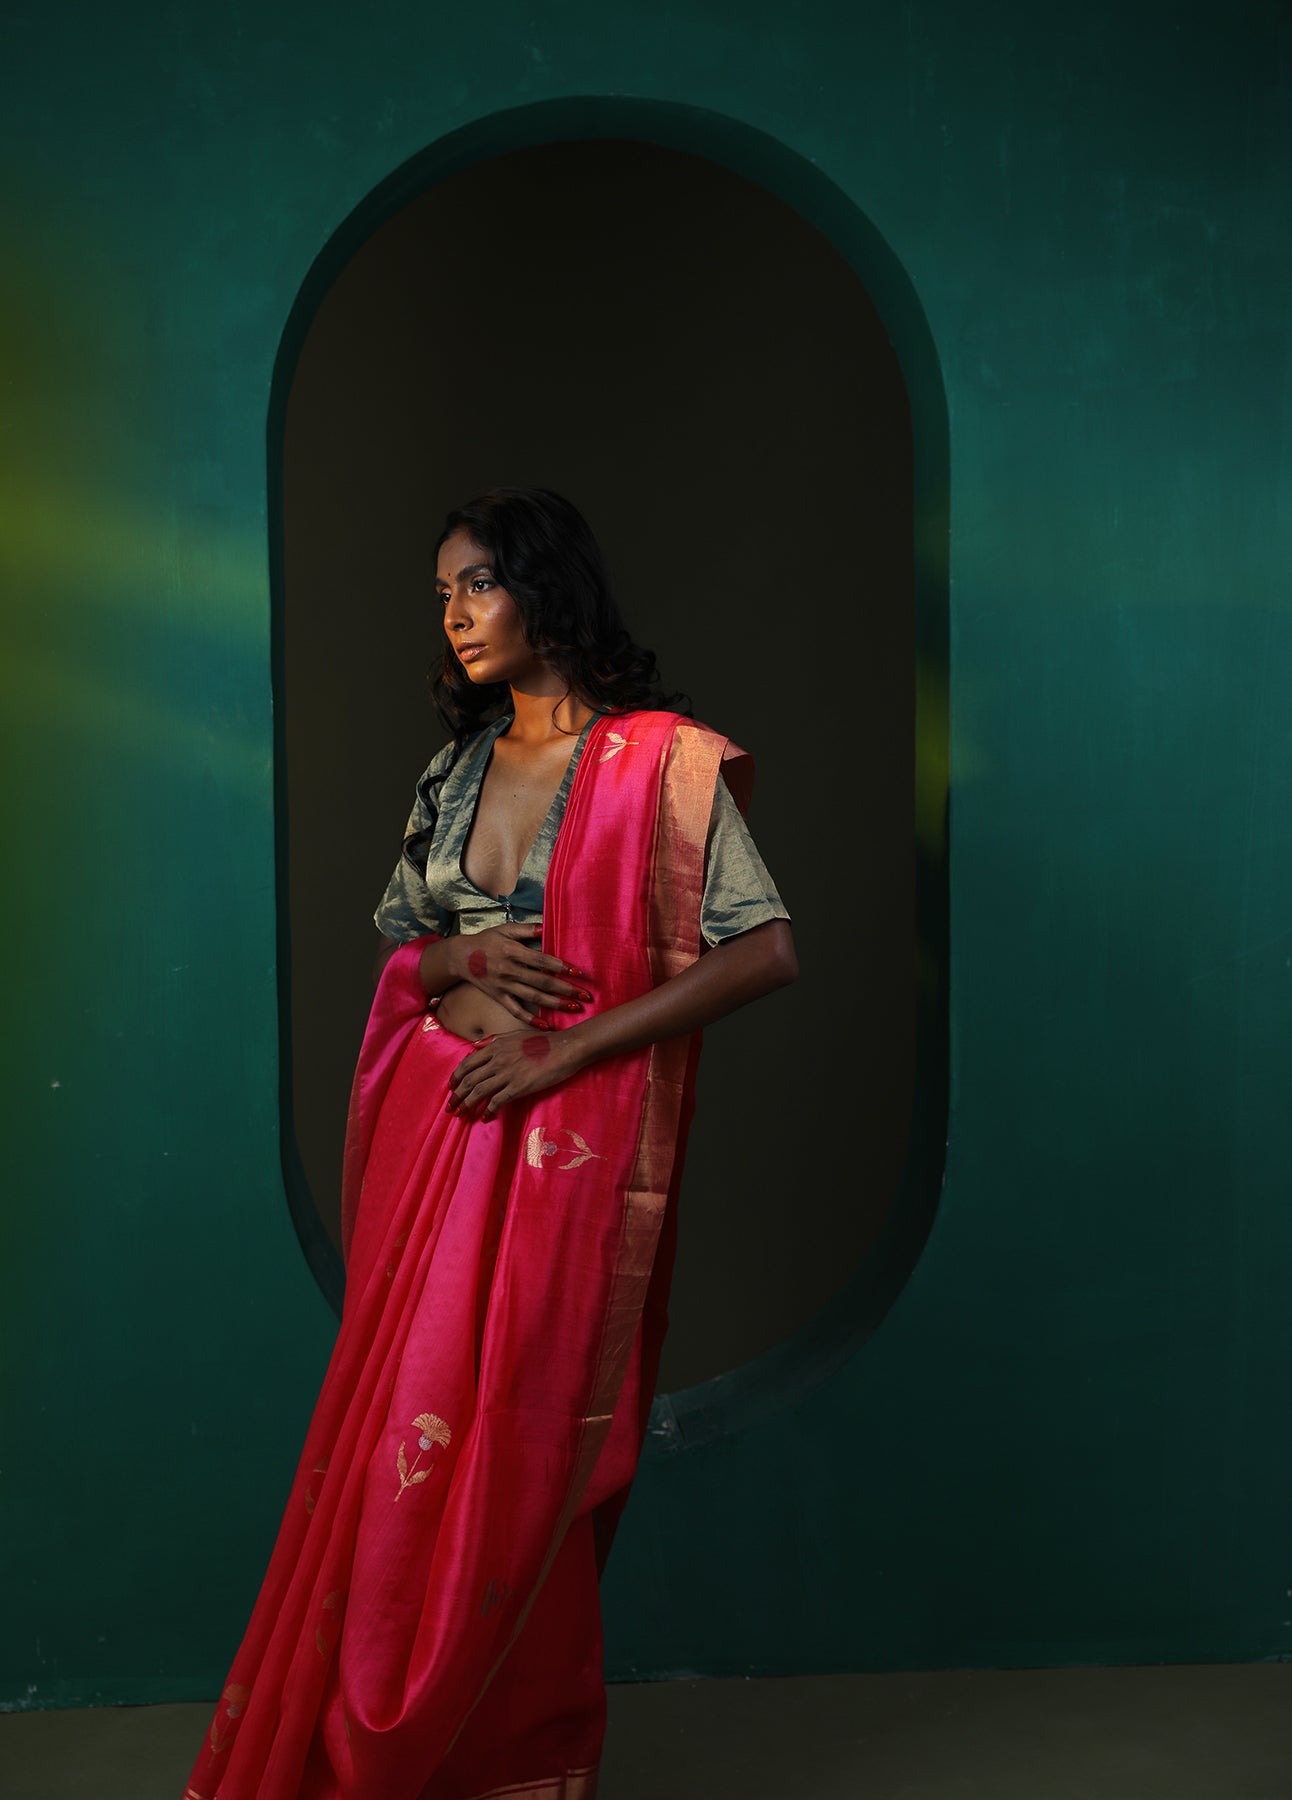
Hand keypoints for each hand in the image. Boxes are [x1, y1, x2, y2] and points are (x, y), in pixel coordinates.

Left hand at [446, 1027, 584, 1119]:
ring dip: (467, 1105)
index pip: (467, 1064)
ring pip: (479, 1091)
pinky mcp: (519, 1086)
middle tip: (451, 1107)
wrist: (565, 1048)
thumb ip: (493, 1040)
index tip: (451, 1087)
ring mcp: (508, 1073)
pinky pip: (498, 1101)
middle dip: (457, 1095)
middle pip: (470, 1080)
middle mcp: (498, 1059)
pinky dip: (489, 1110)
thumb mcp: (514, 1034)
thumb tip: (475, 1045)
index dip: (456, 1077)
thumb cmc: (543, 1041)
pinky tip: (486, 1117)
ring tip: (462, 1114)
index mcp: (495, 1046)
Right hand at [450, 922, 593, 1025]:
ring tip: (574, 1007)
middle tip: (585, 994)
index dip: (559, 966)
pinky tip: (546, 1026)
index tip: (577, 972)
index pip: (541, 960)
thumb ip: (527, 930)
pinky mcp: (498, 997)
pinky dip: (530, 1019)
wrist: (460, 957)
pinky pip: (515, 1010)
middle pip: (541, 981)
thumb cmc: (487, 940)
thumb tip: (546, 926)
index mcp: (512, 951)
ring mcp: (503, 985)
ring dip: (555, 1003)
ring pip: (533, 997)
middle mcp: (509, 970)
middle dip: (565, 989)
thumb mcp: (505, 930)